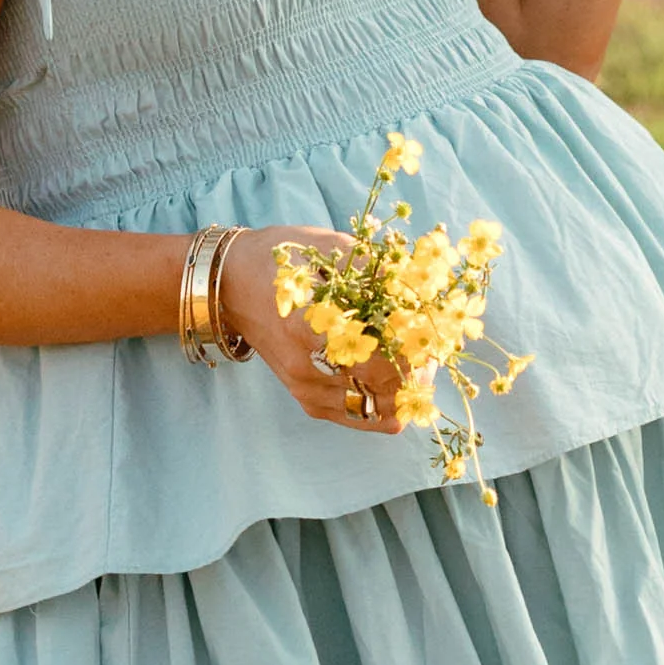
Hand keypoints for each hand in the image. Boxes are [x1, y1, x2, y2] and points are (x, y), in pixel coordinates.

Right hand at [216, 227, 415, 436]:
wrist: (230, 286)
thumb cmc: (280, 259)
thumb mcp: (328, 247)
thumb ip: (374, 268)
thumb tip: (421, 283)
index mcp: (309, 324)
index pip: (382, 356)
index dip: (416, 348)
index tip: (432, 331)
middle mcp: (307, 365)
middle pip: (387, 388)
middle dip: (420, 369)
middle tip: (433, 346)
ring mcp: (306, 388)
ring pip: (380, 411)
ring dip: (408, 388)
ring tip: (418, 361)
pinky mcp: (306, 400)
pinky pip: (361, 418)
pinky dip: (388, 402)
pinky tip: (397, 377)